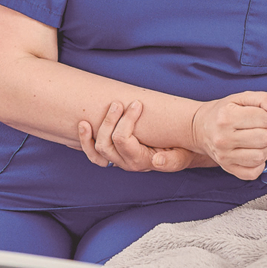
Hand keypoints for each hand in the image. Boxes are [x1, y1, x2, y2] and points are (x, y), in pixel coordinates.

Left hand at [78, 100, 212, 171]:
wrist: (182, 152)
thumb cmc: (183, 150)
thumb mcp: (183, 156)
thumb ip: (172, 160)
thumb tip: (157, 161)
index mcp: (141, 161)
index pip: (123, 141)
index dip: (126, 121)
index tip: (136, 104)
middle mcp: (127, 163)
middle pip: (106, 144)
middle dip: (109, 122)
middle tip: (118, 103)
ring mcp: (118, 160)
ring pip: (96, 151)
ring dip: (90, 135)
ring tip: (87, 119)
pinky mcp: (115, 155)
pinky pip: (94, 154)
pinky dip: (85, 142)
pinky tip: (83, 127)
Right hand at [190, 92, 266, 180]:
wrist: (200, 127)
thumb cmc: (223, 111)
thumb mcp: (241, 97)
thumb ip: (264, 99)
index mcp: (226, 117)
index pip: (264, 118)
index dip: (265, 116)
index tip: (256, 116)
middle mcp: (223, 138)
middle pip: (264, 139)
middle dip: (265, 132)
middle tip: (256, 129)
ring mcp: (224, 156)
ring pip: (260, 157)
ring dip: (262, 148)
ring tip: (254, 142)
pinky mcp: (227, 168)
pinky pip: (253, 173)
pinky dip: (258, 165)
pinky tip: (252, 154)